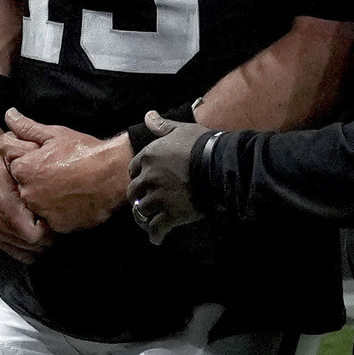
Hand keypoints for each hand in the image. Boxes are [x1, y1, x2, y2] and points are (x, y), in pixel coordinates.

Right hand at [0, 111, 49, 261]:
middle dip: (50, 236)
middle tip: (54, 219)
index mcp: (5, 204)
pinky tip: (35, 232)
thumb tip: (45, 155)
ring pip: (27, 252)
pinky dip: (30, 248)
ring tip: (45, 224)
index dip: (51, 230)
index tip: (56, 215)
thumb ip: (29, 151)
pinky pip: (17, 253)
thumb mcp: (11, 144)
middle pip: (34, 246)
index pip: (35, 234)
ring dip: (41, 243)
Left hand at [0, 113, 128, 233]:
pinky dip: (61, 214)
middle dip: (39, 184)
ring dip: (48, 201)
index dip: (34, 165)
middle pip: (26, 190)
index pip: (17, 170)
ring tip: (68, 189)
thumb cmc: (84, 152)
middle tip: (61, 176)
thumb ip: (27, 127)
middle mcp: (28, 193)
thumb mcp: (54, 134)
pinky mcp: (58, 226)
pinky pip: (53, 221)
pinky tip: (74, 202)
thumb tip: (9, 114)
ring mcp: (43, 212)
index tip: (50, 163)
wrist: (114, 174)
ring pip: (39, 207)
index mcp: (24, 170)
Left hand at [127, 112, 204, 244]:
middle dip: (138, 197)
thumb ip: (162, 126)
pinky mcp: (171, 214)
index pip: (133, 169)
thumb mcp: (181, 130)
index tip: (145, 180)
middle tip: (145, 201)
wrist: (220, 166)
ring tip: (150, 221)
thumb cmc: (203, 145)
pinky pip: (156, 228)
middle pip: (133, 192)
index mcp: (148, 156)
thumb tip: (148, 115)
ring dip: (145, 216)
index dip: (139, 176)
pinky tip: (157, 239)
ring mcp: (158, 197)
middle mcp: (149, 178)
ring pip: (142, 211)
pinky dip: (155, 235)